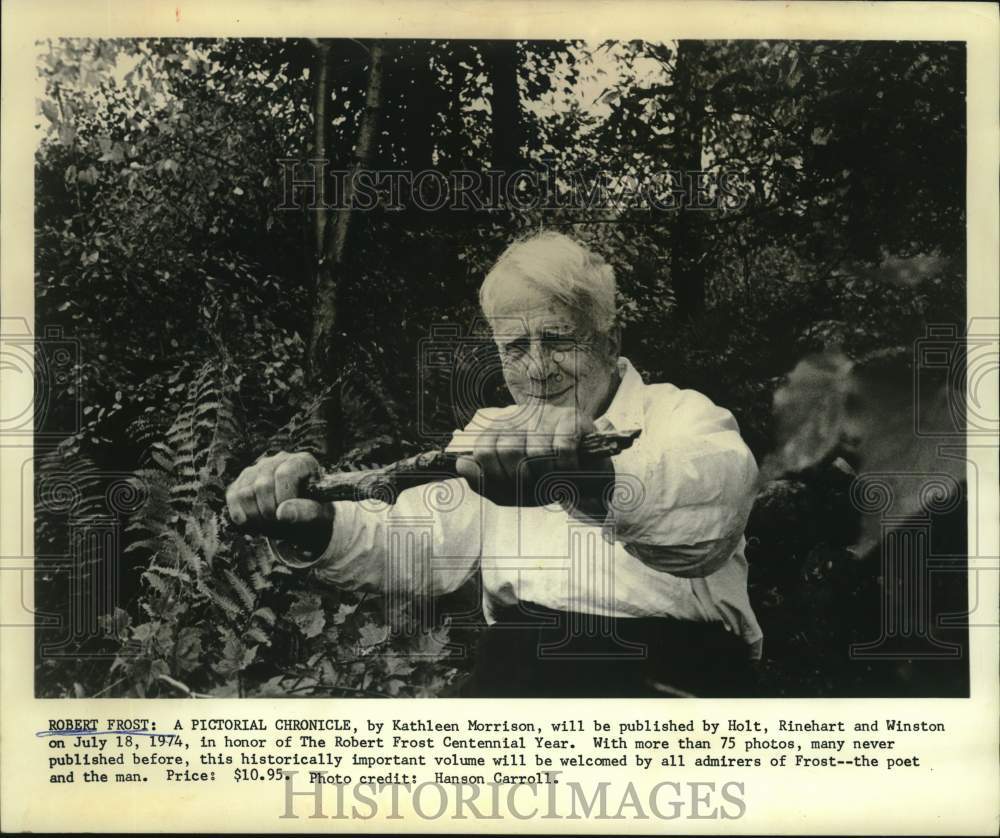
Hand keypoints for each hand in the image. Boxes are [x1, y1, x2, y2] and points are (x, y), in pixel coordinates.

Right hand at [225, 451, 333, 554]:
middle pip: (262, 486)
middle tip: (279, 526)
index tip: (289, 514)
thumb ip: (307, 512)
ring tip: (270, 525)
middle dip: (269, 513)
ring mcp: (258, 469)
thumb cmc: (314, 514)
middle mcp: (278, 460)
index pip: (283, 474)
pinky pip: (232, 497)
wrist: (302, 519)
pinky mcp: (242, 482)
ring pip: (244, 493)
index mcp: (302, 462)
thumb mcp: (320, 515)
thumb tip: (282, 512)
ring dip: (255, 517)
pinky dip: (241, 516)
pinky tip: (255, 524)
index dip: (283, 498)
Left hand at [453, 405, 612, 510]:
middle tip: (536, 487)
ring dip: (547, 476)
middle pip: (508, 450)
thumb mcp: (510, 489)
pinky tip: (570, 472)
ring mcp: (548, 414)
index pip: (483, 448)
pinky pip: (563, 446)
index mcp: (501, 429)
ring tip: (555, 481)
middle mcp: (522, 416)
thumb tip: (460, 465)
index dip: (494, 475)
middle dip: (522, 479)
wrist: (587, 481)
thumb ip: (482, 480)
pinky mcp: (574, 418)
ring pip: (537, 450)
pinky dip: (566, 467)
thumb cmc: (545, 482)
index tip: (510, 487)